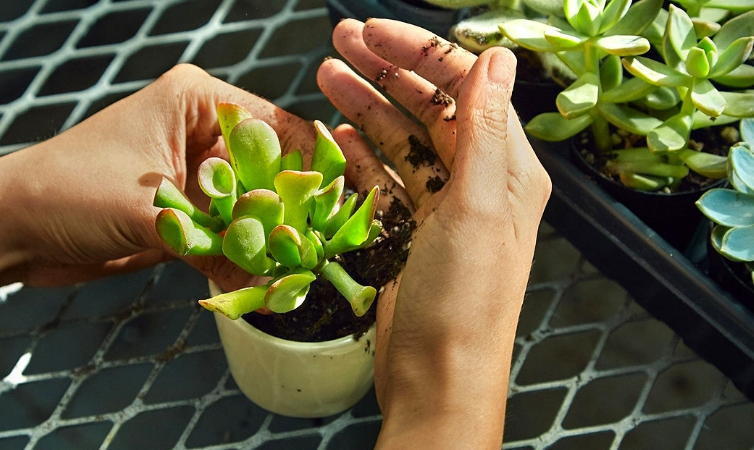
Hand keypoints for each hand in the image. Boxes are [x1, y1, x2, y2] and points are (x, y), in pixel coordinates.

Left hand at [0, 64, 316, 312]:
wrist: (13, 229)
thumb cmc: (67, 191)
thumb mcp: (149, 210)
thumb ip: (215, 244)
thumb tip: (273, 282)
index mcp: (197, 102)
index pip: (277, 129)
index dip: (311, 169)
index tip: (340, 208)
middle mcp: (203, 133)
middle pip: (270, 171)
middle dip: (294, 211)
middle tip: (326, 247)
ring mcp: (197, 175)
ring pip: (253, 206)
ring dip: (272, 238)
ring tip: (306, 267)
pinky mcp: (188, 213)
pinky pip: (231, 234)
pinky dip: (247, 257)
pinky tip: (270, 278)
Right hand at [317, 19, 550, 447]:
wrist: (437, 378)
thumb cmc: (464, 300)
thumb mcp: (476, 207)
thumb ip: (484, 129)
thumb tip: (497, 56)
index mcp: (505, 168)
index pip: (465, 86)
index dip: (417, 53)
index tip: (368, 32)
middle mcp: (476, 182)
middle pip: (429, 107)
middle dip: (386, 71)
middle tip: (337, 42)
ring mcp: (441, 208)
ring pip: (401, 140)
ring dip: (366, 106)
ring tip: (325, 75)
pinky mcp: (410, 232)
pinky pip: (384, 178)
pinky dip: (359, 153)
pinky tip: (333, 133)